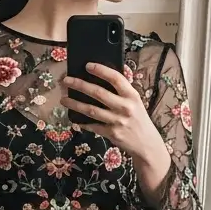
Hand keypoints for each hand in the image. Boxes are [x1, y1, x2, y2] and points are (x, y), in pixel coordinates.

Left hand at [61, 63, 168, 180]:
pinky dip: (82, 122)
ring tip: (63, 99)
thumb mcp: (135, 102)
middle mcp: (125, 107)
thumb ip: (122, 92)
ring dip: (75, 104)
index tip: (87, 65)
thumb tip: (102, 77)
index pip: (115, 78)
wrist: (147, 144)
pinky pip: (93, 126)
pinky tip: (74, 118)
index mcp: (132, 95)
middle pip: (98, 93)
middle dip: (79, 85)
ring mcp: (118, 121)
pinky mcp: (112, 134)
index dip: (101, 70)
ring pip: (91, 110)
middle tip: (66, 80)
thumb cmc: (138, 119)